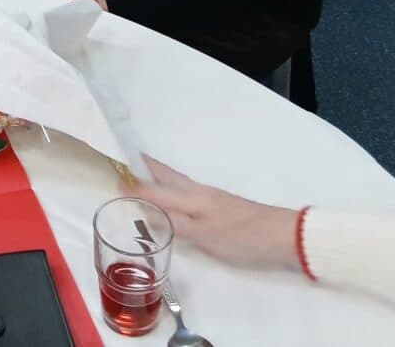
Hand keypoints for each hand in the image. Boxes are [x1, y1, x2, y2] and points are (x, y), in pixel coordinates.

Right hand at [127, 156, 299, 269]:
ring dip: (159, 177)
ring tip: (144, 174)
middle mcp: (198, 192)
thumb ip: (174, 223)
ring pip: (178, 183)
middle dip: (147, 168)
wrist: (282, 234)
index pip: (156, 188)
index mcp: (191, 197)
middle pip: (167, 176)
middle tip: (127, 159)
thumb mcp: (205, 234)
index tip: (112, 175)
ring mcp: (211, 198)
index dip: (134, 185)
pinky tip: (176, 198)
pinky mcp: (221, 207)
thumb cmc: (241, 235)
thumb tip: (144, 211)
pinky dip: (174, 189)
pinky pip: (188, 192)